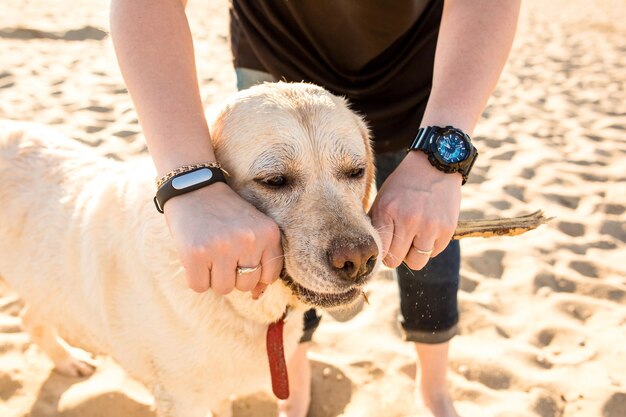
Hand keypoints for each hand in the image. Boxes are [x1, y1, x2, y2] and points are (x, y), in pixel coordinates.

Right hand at [163, 182, 282, 296]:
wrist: (194, 187)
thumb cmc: (225, 213)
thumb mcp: (252, 229)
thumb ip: (260, 260)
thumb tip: (258, 296)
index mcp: (269, 233)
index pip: (269, 277)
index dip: (253, 271)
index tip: (241, 255)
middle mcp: (249, 240)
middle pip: (246, 285)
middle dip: (233, 275)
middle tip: (222, 252)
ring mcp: (222, 247)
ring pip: (223, 288)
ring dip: (213, 277)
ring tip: (209, 253)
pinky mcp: (196, 253)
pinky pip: (199, 286)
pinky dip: (195, 277)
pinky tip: (196, 257)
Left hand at [369, 151, 460, 269]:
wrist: (435, 165)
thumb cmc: (403, 185)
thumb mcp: (383, 199)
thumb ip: (376, 224)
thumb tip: (371, 252)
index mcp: (387, 211)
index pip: (380, 251)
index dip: (382, 253)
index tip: (386, 247)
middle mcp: (409, 220)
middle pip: (396, 261)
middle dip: (397, 254)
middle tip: (400, 242)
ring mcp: (430, 226)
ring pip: (417, 262)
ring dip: (414, 254)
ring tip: (415, 237)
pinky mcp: (447, 229)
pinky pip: (435, 252)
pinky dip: (431, 246)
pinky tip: (429, 229)